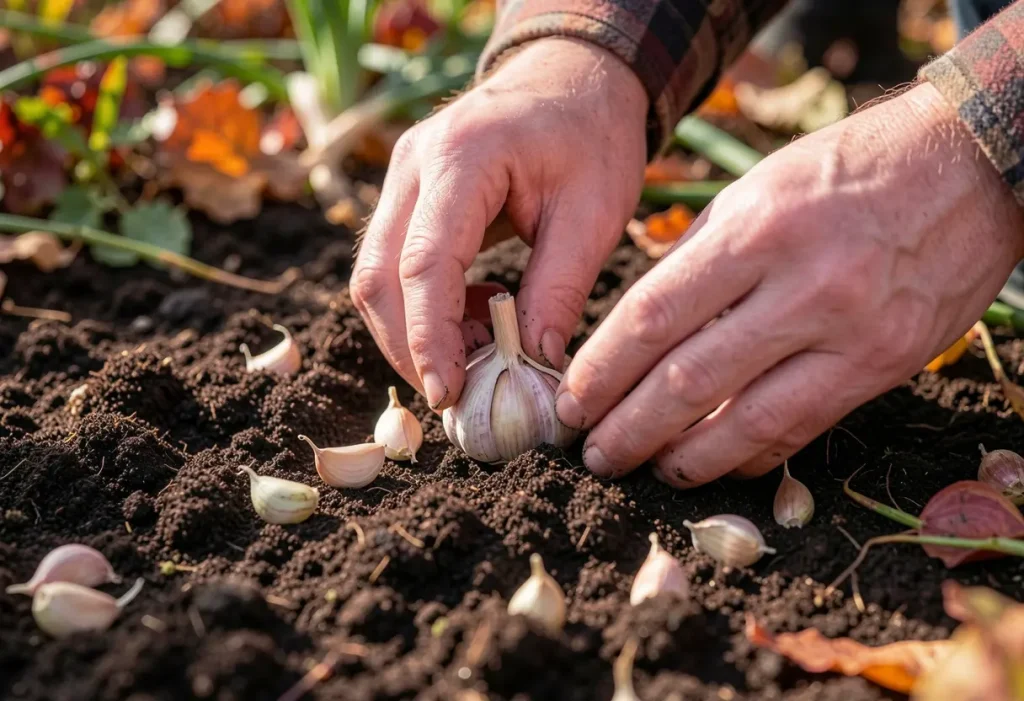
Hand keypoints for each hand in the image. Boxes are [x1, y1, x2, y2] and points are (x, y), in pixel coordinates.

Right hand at [351, 38, 647, 407]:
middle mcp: (414, 164)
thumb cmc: (592, 136)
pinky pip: (394, 265)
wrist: (573, 78)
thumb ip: (559, 290)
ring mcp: (402, 177)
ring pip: (376, 275)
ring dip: (415, 331)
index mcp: (463, 158)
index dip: (429, 337)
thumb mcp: (595, 214)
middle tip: (460, 393)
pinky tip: (478, 315)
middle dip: (411, 346)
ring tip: (481, 352)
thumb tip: (533, 367)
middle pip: (379, 276)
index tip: (447, 394)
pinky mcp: (407, 196)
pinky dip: (426, 308)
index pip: (424, 263)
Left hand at [557, 82, 1023, 486]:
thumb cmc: (846, 170)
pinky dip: (750, 454)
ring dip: (684, 458)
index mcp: (756, 230)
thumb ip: (698, 257)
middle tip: (594, 454)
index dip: (602, 369)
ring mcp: (850, 333)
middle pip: (688, 380)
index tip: (571, 401)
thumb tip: (639, 327)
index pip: (652, 316)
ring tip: (645, 469)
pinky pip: (803, 429)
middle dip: (629, 428)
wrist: (968, 167)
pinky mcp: (885, 367)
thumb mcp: (758, 189)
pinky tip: (714, 463)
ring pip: (747, 422)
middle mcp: (803, 285)